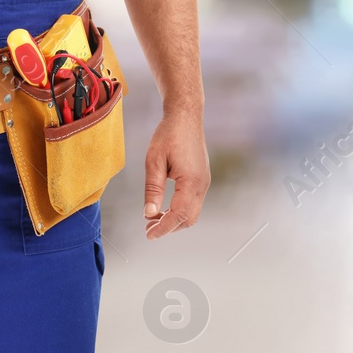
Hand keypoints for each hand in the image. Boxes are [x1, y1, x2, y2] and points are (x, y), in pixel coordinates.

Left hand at [143, 110, 209, 238]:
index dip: (163, 228)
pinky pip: (193, 202)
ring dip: (174, 219)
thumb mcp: (154, 161)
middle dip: (169, 227)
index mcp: (191, 181)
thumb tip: (149, 214)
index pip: (178, 215)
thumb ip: (153, 189)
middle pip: (188, 219)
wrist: (186, 117)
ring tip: (153, 217)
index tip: (149, 235)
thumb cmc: (169, 135)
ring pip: (192, 212)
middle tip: (148, 227)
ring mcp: (204, 182)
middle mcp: (202, 184)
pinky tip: (164, 206)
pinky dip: (179, 209)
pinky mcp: (202, 179)